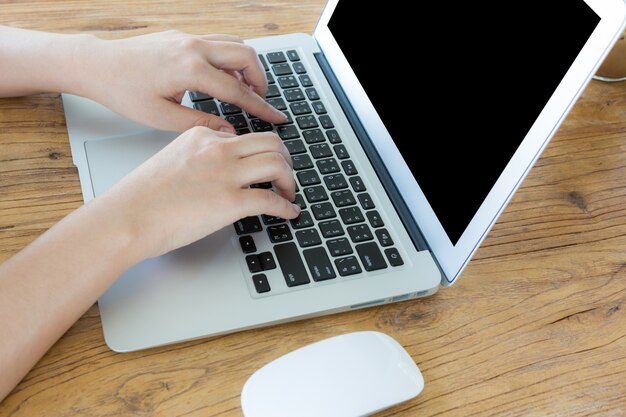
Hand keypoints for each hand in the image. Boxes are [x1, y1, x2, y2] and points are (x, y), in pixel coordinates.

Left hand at [76, 30, 285, 131]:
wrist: (98, 65)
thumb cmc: (123, 92)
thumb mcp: (162, 118)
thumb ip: (201, 124)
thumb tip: (229, 132)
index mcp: (190, 70)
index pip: (238, 91)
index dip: (261, 107)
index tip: (276, 117)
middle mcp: (193, 48)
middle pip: (246, 56)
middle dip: (260, 80)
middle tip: (261, 101)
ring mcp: (188, 38)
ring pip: (234, 44)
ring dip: (246, 66)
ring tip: (245, 89)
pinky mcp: (182, 36)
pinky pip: (218, 42)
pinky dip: (229, 58)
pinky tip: (222, 77)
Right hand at [102, 127, 299, 258]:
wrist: (127, 217)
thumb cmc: (142, 197)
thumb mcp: (172, 160)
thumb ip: (200, 158)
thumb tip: (223, 172)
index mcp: (202, 136)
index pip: (246, 136)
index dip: (262, 152)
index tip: (267, 163)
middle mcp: (217, 149)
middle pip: (271, 143)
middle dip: (285, 159)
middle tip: (285, 175)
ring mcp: (225, 174)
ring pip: (278, 164)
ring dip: (289, 181)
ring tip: (287, 194)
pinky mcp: (230, 202)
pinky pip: (272, 200)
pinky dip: (286, 207)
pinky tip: (288, 213)